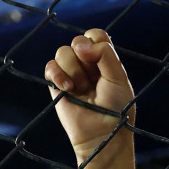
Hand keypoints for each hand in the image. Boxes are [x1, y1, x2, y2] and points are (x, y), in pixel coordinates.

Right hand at [45, 29, 134, 161]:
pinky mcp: (56, 84)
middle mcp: (87, 63)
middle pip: (77, 41)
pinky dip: (57, 75)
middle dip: (85, 60)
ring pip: (62, 52)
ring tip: (82, 89)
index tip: (99, 59)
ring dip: (73, 71)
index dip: (94, 41)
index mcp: (104, 59)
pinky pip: (50, 67)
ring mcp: (71, 73)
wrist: (101, 134)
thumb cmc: (116, 108)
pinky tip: (68, 89)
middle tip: (93, 81)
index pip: (95, 35)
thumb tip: (80, 45)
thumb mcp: (118, 77)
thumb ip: (105, 54)